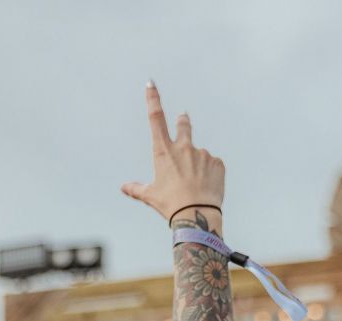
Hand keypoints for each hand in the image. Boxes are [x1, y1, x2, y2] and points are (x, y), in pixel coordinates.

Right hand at [121, 82, 225, 223]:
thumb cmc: (171, 205)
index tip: (151, 83)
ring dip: (196, 164)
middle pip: (183, 125)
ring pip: (198, 155)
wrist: (197, 215)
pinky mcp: (217, 162)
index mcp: (164, 152)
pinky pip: (212, 165)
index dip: (153, 99)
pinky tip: (206, 187)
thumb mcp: (151, 196)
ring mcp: (202, 154)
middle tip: (183, 117)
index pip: (156, 119)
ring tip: (195, 185)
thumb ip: (137, 189)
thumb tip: (124, 187)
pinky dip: (209, 173)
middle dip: (183, 121)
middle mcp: (183, 147)